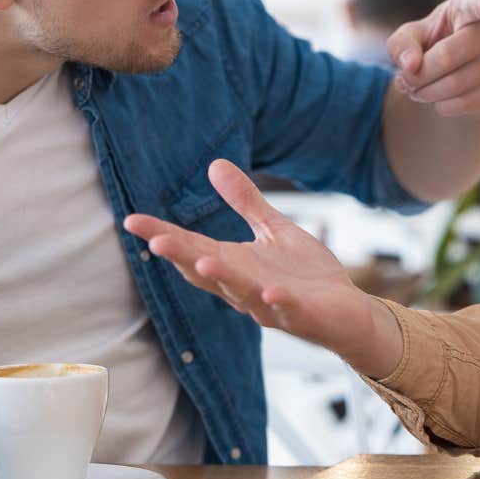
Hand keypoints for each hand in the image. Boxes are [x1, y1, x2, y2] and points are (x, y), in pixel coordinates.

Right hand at [123, 160, 403, 377]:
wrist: (347, 312)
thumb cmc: (305, 275)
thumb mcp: (272, 230)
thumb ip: (245, 202)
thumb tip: (215, 164)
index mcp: (236, 265)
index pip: (193, 248)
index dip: (164, 236)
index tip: (132, 220)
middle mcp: (245, 287)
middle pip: (207, 273)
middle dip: (183, 257)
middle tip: (156, 241)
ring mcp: (271, 304)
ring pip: (242, 293)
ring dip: (223, 279)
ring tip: (204, 262)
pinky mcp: (303, 314)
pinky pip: (288, 309)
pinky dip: (278, 302)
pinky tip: (271, 292)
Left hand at [385, 0, 479, 116]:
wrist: (457, 72)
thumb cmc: (433, 44)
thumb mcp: (410, 37)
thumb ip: (402, 44)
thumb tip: (410, 66)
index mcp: (472, 5)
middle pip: (448, 55)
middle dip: (419, 75)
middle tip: (405, 82)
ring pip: (457, 83)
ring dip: (427, 94)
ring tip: (417, 92)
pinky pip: (469, 103)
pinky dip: (444, 106)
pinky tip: (438, 101)